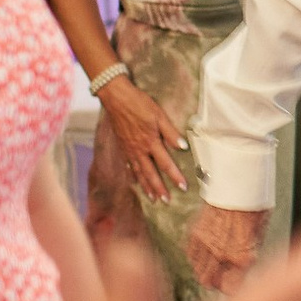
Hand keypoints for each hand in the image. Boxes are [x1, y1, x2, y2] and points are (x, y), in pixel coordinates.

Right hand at [97, 74, 186, 200]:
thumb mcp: (159, 115)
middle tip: (166, 201)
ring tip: (153, 199)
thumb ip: (171, 133)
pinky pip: (128, 165)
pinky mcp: (122, 146)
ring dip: (147, 187)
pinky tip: (135, 182)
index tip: (183, 187)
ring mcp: (129, 150)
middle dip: (159, 189)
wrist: (116, 98)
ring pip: (139, 173)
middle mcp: (139, 150)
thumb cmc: (140, 104)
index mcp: (151, 142)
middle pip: (151, 174)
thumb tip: (183, 147)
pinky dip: (133, 175)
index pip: (166, 164)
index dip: (175, 176)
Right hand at [186, 203, 270, 292]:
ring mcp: (206, 244)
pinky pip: (191, 254)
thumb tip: (237, 271)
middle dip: (216, 282)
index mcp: (242, 258)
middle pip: (208, 282)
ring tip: (215, 261)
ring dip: (205, 269)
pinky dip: (197, 255)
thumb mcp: (259, 238)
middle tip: (222, 276)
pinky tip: (207, 249)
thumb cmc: (254, 210)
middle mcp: (221, 254)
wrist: (239, 186)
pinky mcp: (195, 233)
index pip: (230, 289)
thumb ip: (246, 258)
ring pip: (197, 270)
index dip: (232, 288)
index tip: (233, 285)